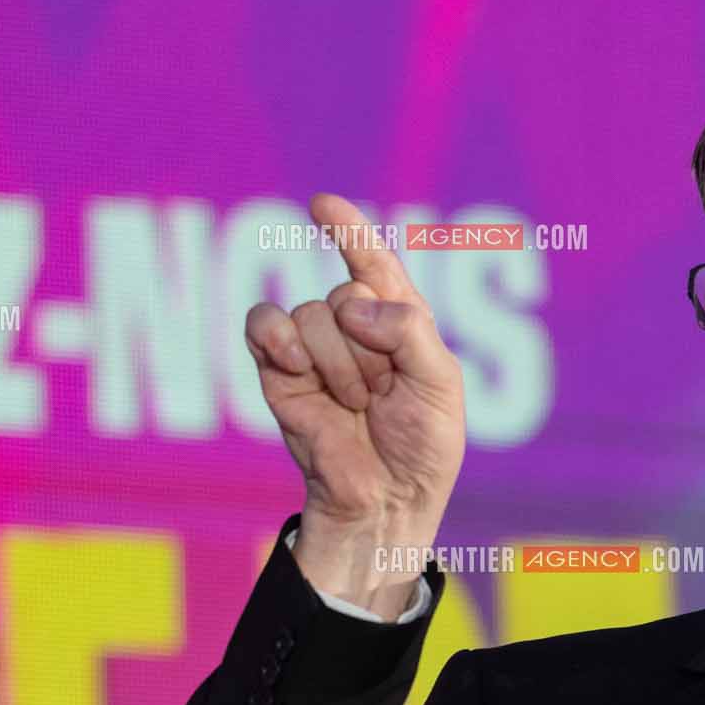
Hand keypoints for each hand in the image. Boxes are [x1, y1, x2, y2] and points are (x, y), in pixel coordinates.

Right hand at [244, 194, 465, 616]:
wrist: (386, 501)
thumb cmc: (422, 446)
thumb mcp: (440, 380)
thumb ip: (407, 328)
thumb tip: (348, 304)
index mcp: (398, 321)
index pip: (373, 262)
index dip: (349, 231)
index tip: (322, 204)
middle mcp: (352, 328)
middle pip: (347, 291)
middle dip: (370, 345)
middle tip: (382, 395)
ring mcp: (312, 349)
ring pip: (311, 313)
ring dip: (338, 364)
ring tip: (354, 406)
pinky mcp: (277, 372)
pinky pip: (263, 324)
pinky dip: (279, 338)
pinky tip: (294, 364)